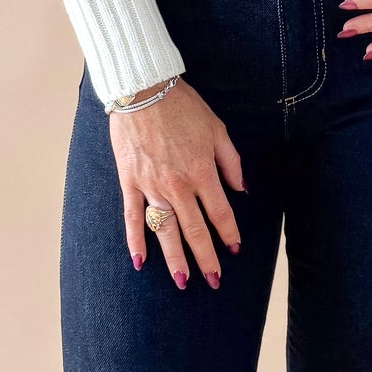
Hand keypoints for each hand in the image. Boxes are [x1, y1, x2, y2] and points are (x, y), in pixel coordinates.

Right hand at [109, 78, 246, 286]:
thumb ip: (230, 162)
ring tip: (182, 281)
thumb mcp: (217, 129)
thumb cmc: (182, 107)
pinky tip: (140, 262)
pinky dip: (135, 240)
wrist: (142, 90)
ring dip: (174, 258)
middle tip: (213, 281)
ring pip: (165, 230)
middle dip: (206, 258)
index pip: (220, 213)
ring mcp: (151, 186)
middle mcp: (178, 185)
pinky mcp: (130, 181)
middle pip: (195, 230)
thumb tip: (242, 189)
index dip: (228, 234)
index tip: (234, 250)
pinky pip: (132, 217)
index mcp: (202, 171)